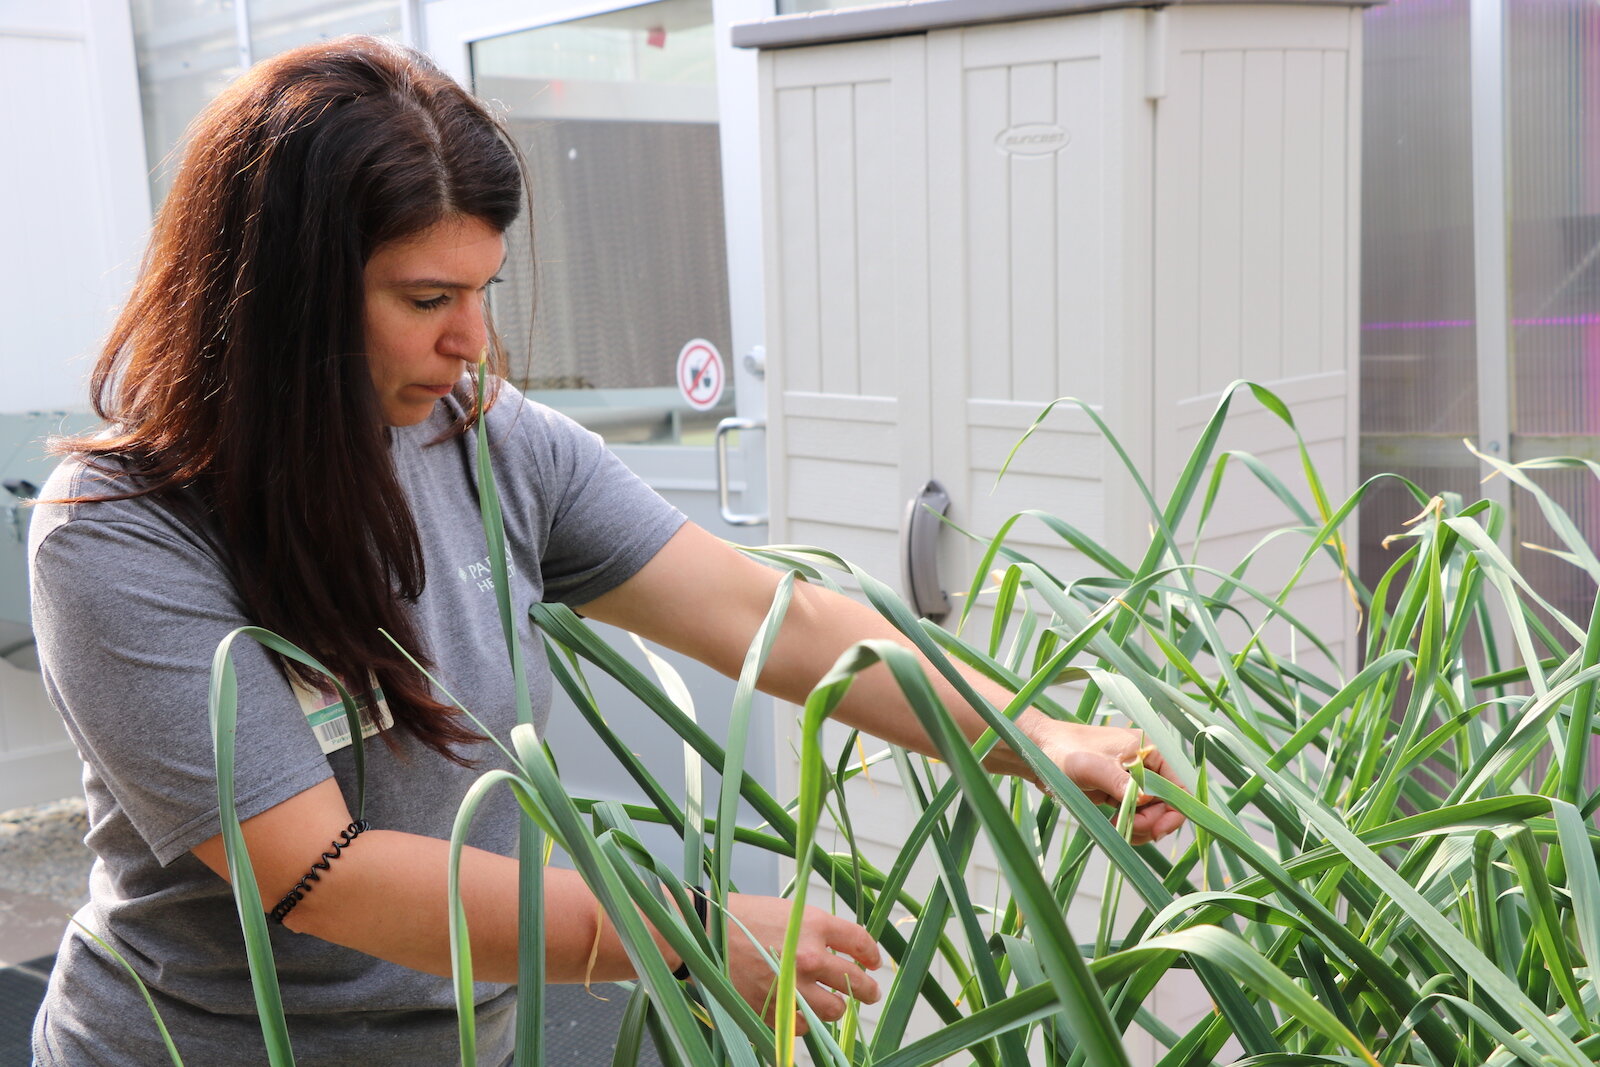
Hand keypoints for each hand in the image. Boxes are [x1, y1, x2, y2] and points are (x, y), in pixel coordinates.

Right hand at [722, 892, 881, 1034]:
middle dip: (868, 989)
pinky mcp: (772, 1009)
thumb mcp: (788, 912)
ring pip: (834, 1009)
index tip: (873, 961)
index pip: (860, 941)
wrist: (704, 935)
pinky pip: (803, 1025)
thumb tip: (840, 949)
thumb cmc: (744, 918)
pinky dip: (806, 1021)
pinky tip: (803, 1012)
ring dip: (838, 1006)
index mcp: (814, 925)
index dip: (872, 953)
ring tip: (836, 1003)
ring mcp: (792, 986)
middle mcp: (809, 956)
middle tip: (871, 991)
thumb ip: (816, 931)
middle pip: (856, 980)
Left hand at [1024, 717, 1186, 843]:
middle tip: (1130, 829)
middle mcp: (1145, 765)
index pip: (1177, 785)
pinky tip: (1116, 827)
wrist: (1038, 753)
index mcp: (1148, 750)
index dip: (1174, 810)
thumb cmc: (1065, 750)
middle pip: (1165, 803)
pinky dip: (1130, 825)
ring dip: (1140, 826)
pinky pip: (1134, 814)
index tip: (1157, 830)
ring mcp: (1131, 779)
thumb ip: (1121, 783)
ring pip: (1151, 812)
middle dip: (1152, 821)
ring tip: (1120, 827)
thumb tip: (1145, 799)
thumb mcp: (1094, 767)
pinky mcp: (1117, 791)